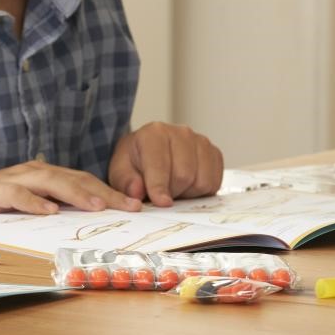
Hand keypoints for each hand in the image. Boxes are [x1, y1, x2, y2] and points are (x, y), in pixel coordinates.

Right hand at [0, 160, 141, 218]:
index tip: (135, 205)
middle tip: (129, 205)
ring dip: (74, 192)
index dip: (108, 190)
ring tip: (97, 204)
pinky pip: (13, 194)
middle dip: (102, 191)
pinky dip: (31, 200)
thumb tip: (86, 222)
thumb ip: (48, 210)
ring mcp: (6, 180)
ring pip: (47, 181)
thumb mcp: (21, 211)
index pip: (79, 180)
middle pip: (70, 177)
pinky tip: (48, 209)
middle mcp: (26, 173)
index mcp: (37, 177)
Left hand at [108, 122, 223, 206]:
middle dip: (172, 192)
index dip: (159, 187)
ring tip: (173, 187)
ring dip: (187, 193)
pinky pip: (215, 183)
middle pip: (184, 176)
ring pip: (202, 182)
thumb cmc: (135, 162)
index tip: (160, 202)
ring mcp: (201, 142)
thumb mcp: (120, 172)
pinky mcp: (214, 154)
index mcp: (154, 133)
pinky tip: (187, 185)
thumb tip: (137, 192)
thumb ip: (126, 182)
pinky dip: (201, 191)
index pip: (160, 164)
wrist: (149, 152)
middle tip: (161, 193)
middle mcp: (181, 133)